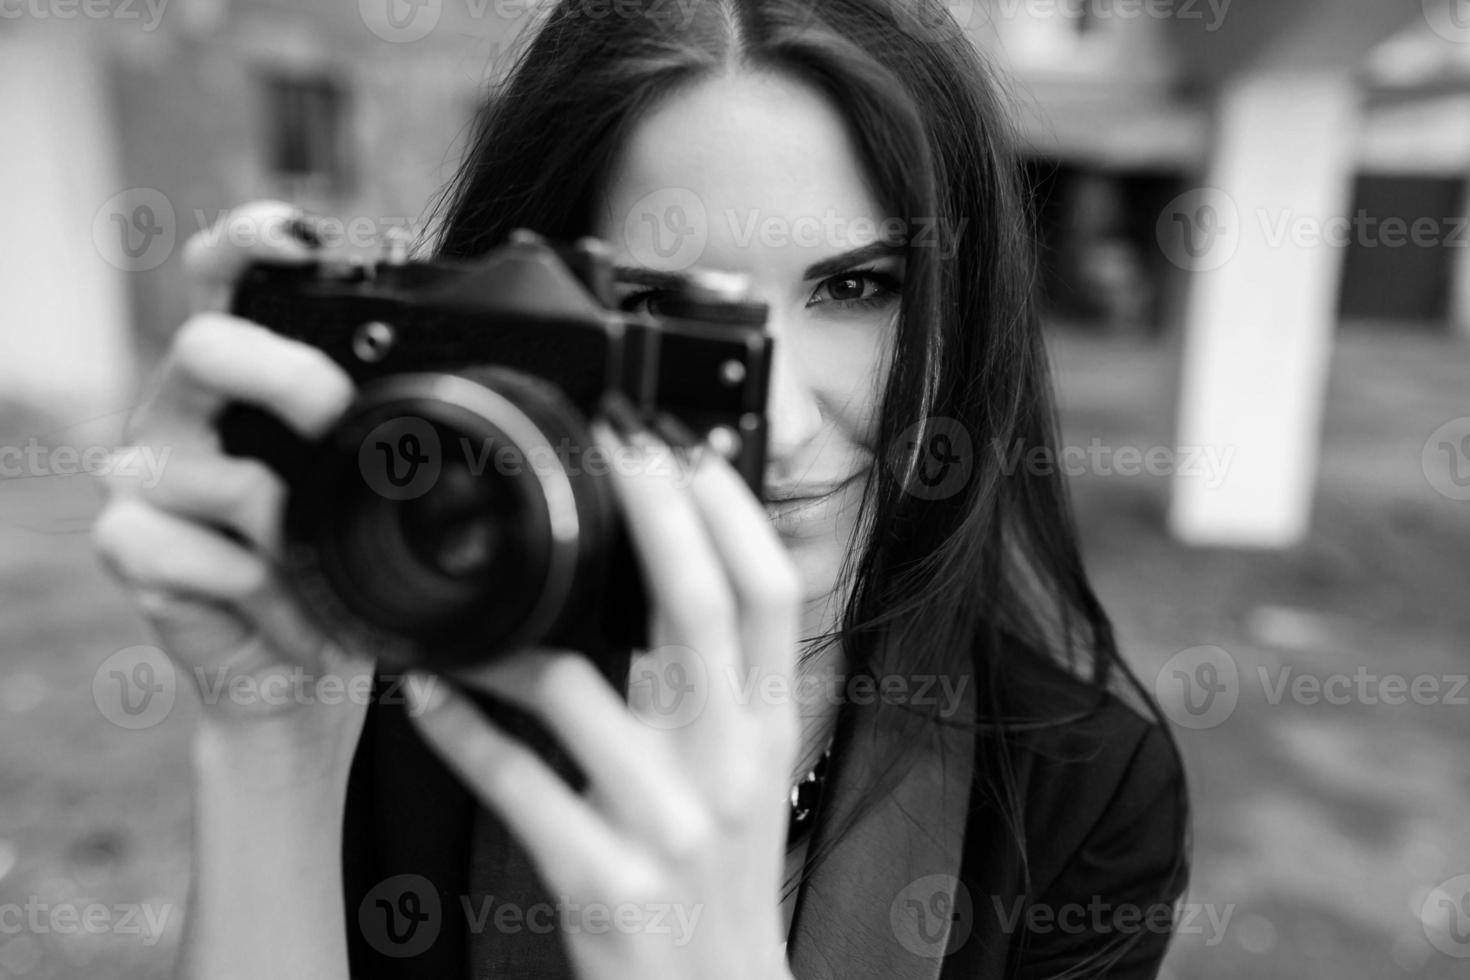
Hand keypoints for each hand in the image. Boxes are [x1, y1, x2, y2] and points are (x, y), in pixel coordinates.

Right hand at [93, 201, 370, 767]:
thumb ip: (403, 430)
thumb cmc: (345, 564)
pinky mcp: (130, 544)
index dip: (249, 243)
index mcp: (247, 373)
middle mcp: (188, 407)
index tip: (299, 239)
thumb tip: (508, 393)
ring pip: (206, 470)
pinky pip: (190, 553)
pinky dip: (262, 595)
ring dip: (287, 532)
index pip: (226, 281)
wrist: (305, 673)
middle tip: (332, 410)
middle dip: (279, 372)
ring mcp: (148, 473)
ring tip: (321, 569)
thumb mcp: (384, 490)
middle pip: (204, 346)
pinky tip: (288, 617)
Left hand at [406, 416, 802, 979]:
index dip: (731, 511)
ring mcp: (665, 823)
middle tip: (609, 447)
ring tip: (468, 609)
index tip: (684, 450)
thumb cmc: (719, 882)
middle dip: (655, 512)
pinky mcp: (600, 876)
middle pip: (698, 610)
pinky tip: (426, 693)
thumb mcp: (747, 778)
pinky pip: (511, 781)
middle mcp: (726, 768)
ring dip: (504, 637)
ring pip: (574, 688)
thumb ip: (722, 688)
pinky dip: (456, 728)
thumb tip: (675, 581)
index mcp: (768, 733)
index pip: (772, 597)